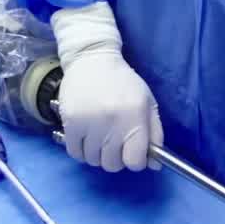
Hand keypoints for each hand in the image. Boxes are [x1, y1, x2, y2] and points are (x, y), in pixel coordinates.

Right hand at [52, 2, 162, 172]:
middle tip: (113, 140)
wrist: (92, 59)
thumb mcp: (147, 102)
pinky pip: (75, 153)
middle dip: (115, 156)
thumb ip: (154, 133)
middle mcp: (112, 122)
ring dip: (97, 153)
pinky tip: (86, 137)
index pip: (135, 161)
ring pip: (93, 160)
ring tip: (98, 136)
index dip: (134, 159)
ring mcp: (89, 123)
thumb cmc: (123, 82)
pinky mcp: (70, 122)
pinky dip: (81, 150)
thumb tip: (153, 164)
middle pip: (112, 164)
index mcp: (134, 117)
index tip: (131, 149)